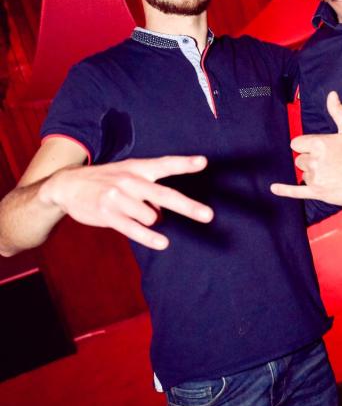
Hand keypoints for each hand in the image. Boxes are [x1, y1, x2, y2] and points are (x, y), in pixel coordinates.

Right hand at [40, 155, 212, 248]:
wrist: (67, 185)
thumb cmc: (106, 181)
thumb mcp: (127, 175)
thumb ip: (149, 191)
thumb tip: (162, 215)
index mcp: (138, 168)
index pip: (165, 164)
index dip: (184, 163)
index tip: (203, 161)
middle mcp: (130, 180)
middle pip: (165, 195)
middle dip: (189, 207)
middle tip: (209, 216)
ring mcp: (118, 197)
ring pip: (151, 217)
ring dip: (151, 222)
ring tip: (135, 214)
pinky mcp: (108, 214)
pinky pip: (134, 229)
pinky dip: (150, 238)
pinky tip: (162, 243)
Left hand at [271, 92, 341, 206]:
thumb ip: (338, 112)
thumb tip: (331, 94)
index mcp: (319, 143)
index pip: (297, 144)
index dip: (306, 146)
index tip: (320, 150)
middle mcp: (314, 160)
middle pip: (299, 159)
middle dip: (310, 161)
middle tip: (330, 163)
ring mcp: (315, 177)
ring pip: (303, 174)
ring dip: (313, 174)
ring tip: (332, 174)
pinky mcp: (317, 192)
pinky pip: (296, 191)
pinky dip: (284, 190)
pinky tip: (274, 188)